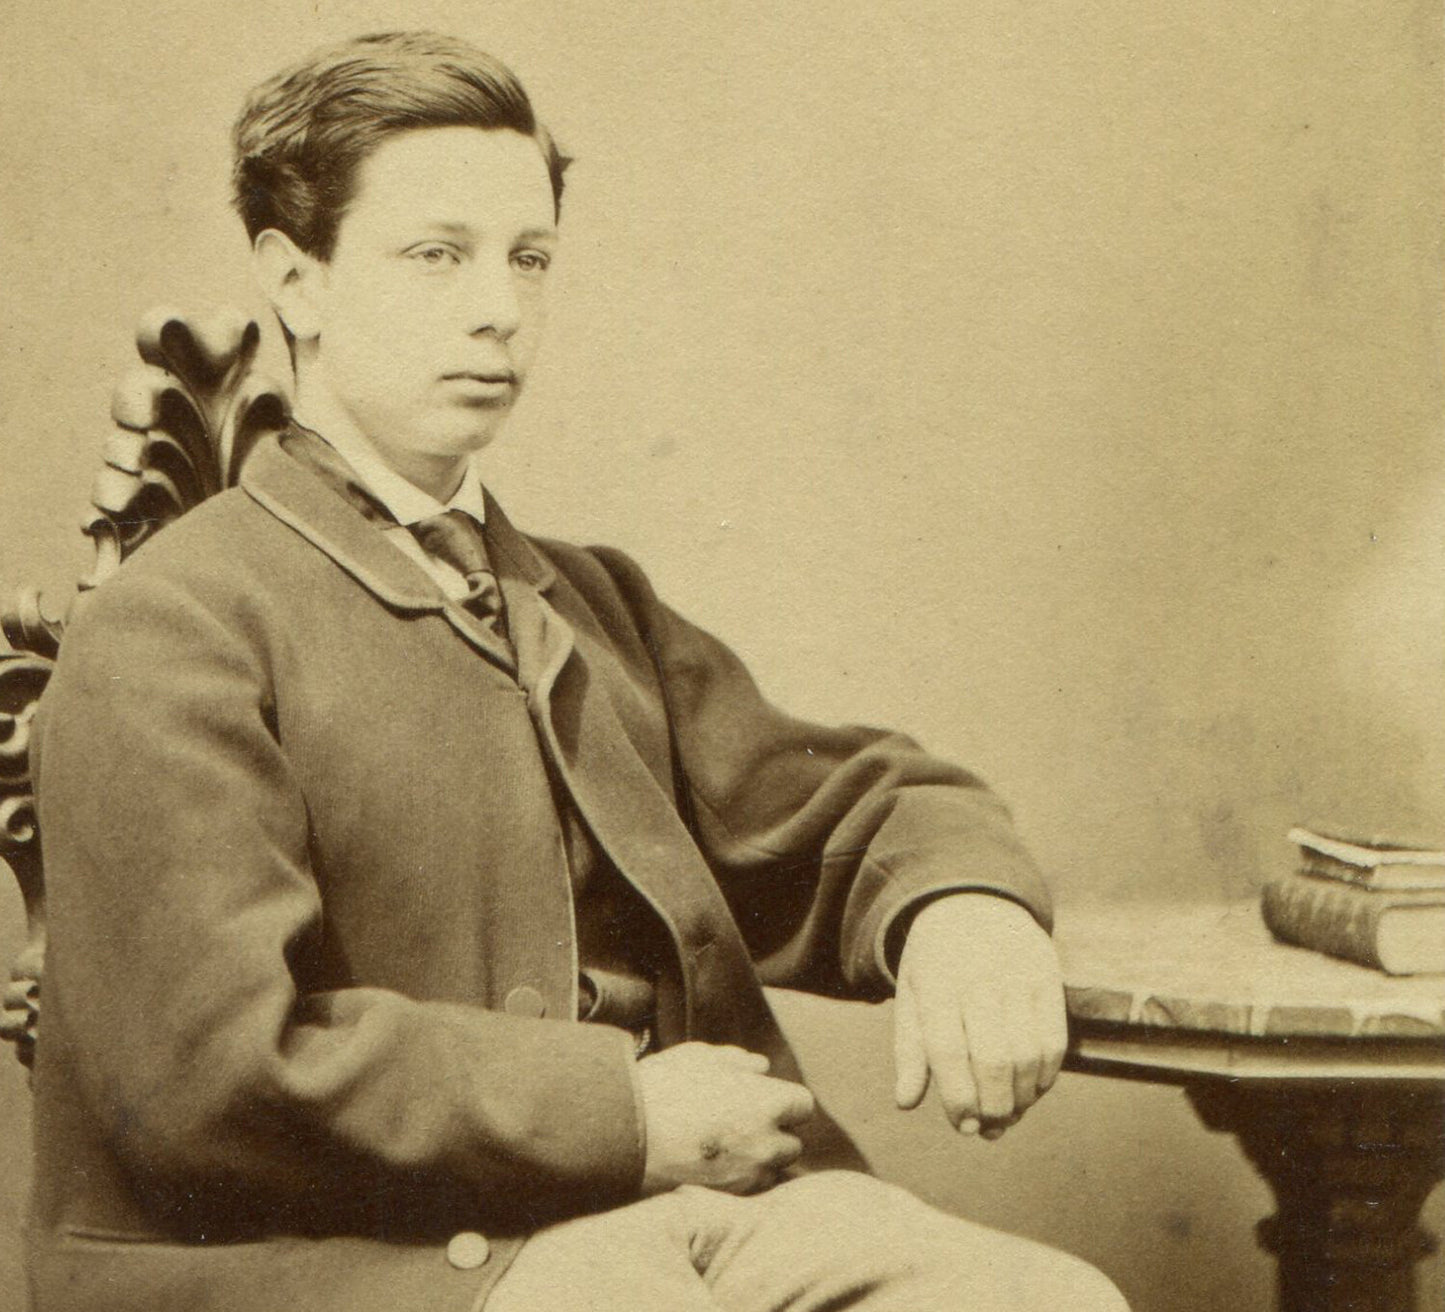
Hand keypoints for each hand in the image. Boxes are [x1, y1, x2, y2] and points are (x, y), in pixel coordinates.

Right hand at [635, 1041, 814, 1194]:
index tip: (762, 1099)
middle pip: (792, 1143)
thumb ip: (739, 1060)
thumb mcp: (700, 1057)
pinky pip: (747, 1190)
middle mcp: (768, 1143)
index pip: (803, 1106)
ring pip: (771, 1171)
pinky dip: (738, 1180)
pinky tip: (711, 1166)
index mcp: (769, 1103)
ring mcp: (748, 1176)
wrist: (625, 1135)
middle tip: (740, 1123)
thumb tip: (761, 1068)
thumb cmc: (663, 1087)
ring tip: (724, 1147)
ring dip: (758, 1160)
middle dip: (774, 1133)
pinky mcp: (727, 1199)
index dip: (783, 1100)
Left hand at [893, 893, 1066, 1139]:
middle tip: (987, 1128)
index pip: (948, 1050)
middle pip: (993, 1059)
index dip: (958, 1097)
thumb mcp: (911, 993)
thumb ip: (909, 1049)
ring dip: (1022, 1097)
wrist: (974, 901)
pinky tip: (1032, 1088)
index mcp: (936, 980)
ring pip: (1028, 1054)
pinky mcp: (1048, 976)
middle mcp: (978, 975)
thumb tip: (905, 1103)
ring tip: (1008, 1113)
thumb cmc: (936, 960)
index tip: (961, 1125)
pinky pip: (1054, 1040)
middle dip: (993, 1105)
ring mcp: (1017, 974)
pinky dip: (1046, 1075)